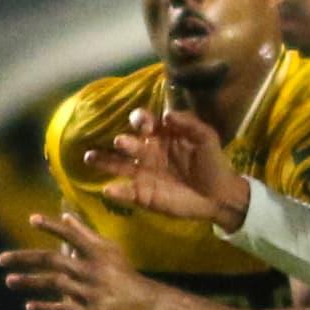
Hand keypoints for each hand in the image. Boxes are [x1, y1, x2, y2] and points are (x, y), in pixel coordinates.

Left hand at [1, 214, 170, 309]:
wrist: (142, 303)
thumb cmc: (122, 272)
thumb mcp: (108, 249)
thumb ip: (85, 233)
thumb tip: (65, 216)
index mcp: (96, 252)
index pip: (71, 236)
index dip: (52, 227)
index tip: (32, 220)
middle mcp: (90, 270)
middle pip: (52, 261)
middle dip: (24, 259)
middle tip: (1, 259)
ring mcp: (88, 292)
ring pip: (53, 284)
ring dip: (29, 282)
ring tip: (9, 280)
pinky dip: (46, 309)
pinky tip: (29, 307)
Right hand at [81, 105, 249, 229]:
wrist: (220, 195)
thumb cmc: (212, 162)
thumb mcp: (206, 137)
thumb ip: (189, 123)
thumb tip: (166, 114)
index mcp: (160, 135)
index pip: (142, 122)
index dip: (140, 120)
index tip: (146, 126)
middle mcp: (147, 152)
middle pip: (127, 143)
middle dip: (123, 142)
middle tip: (121, 143)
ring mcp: (143, 174)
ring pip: (117, 165)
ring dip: (103, 161)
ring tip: (89, 157)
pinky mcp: (143, 195)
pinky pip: (126, 192)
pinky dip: (116, 191)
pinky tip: (109, 189)